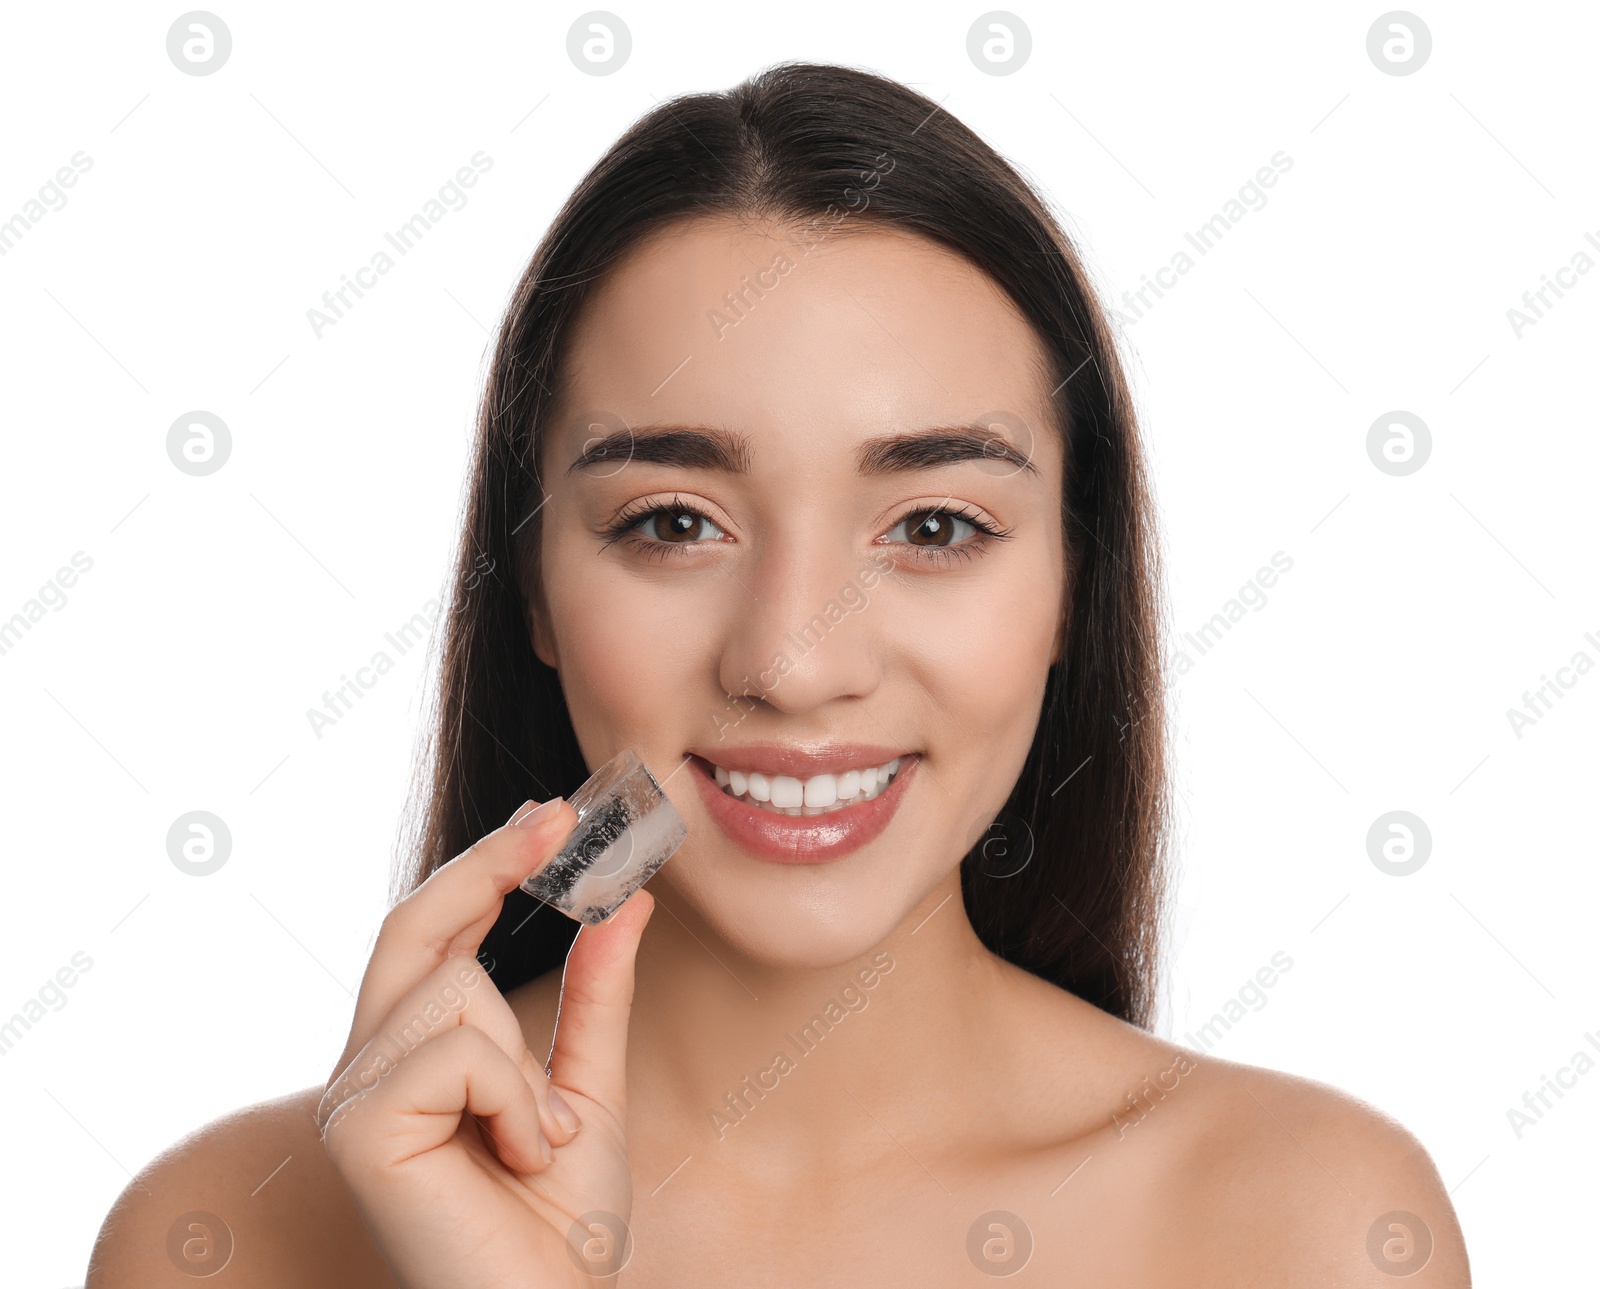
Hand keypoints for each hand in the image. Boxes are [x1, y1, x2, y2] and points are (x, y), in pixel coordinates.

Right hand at [316, 797, 653, 1288]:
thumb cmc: (559, 1226)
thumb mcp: (590, 1088)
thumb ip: (596, 995)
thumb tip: (626, 900)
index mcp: (410, 1056)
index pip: (430, 933)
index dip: (483, 867)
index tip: (548, 816)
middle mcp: (366, 1069)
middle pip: (411, 927)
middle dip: (487, 866)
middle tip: (559, 818)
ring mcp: (352, 1099)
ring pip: (451, 991)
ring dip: (526, 1064)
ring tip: (538, 1139)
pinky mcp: (358, 1130)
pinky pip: (457, 1050)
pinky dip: (514, 1095)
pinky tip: (520, 1154)